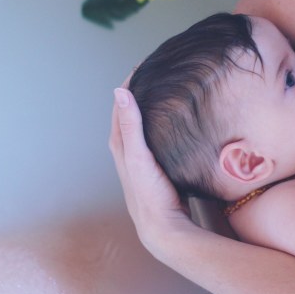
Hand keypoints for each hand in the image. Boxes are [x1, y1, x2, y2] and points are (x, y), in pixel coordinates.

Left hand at [109, 87, 194, 255]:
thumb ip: (131, 125)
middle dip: (138, 93)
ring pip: (142, 127)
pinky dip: (159, 126)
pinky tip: (173, 125)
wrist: (164, 229)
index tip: (143, 64)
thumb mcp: (139, 156)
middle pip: (129, 114)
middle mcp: (127, 152)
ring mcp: (141, 161)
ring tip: (164, 93)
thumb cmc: (149, 195)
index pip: (121, 106)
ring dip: (149, 110)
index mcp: (120, 145)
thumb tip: (120, 91)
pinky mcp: (155, 169)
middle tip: (155, 73)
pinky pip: (154, 139)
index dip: (129, 84)